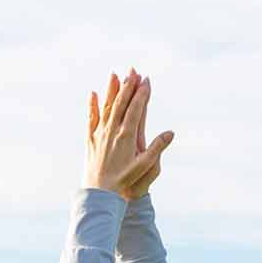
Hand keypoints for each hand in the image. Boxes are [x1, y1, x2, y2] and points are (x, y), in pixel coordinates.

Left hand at [85, 68, 173, 200]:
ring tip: (115, 74)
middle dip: (128, 85)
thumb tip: (170, 133)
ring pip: (106, 106)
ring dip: (111, 90)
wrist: (100, 192)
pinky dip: (92, 105)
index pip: (136, 109)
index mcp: (127, 136)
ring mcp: (100, 133)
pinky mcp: (91, 139)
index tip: (146, 80)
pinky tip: (93, 94)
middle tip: (133, 70)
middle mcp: (112, 131)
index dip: (141, 93)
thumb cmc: (125, 181)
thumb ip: (157, 148)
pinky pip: (91, 118)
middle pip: (121, 103)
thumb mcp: (145, 166)